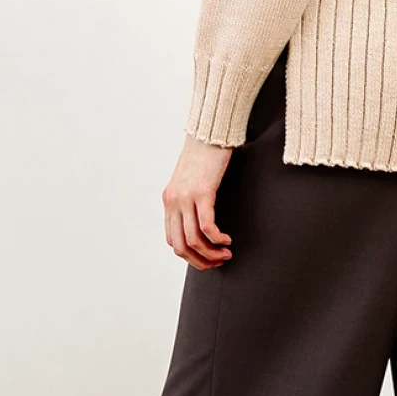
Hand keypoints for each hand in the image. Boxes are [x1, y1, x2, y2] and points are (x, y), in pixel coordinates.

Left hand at [163, 134, 234, 268]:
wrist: (208, 133)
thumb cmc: (203, 156)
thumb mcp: (189, 181)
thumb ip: (188, 200)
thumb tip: (198, 220)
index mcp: (169, 201)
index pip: (172, 240)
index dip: (190, 256)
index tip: (207, 257)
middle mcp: (173, 202)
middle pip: (180, 246)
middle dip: (200, 261)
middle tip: (218, 262)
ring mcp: (185, 198)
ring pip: (194, 240)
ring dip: (211, 253)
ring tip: (226, 254)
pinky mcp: (202, 192)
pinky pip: (207, 227)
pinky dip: (218, 239)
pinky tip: (228, 240)